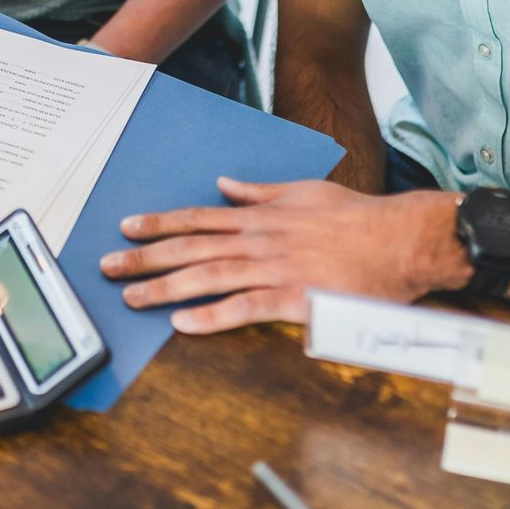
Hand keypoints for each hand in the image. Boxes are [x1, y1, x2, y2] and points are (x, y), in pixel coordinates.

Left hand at [98, 178, 467, 332]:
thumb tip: (226, 184)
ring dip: (165, 288)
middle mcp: (259, 241)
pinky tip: (184, 324)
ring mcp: (275, 269)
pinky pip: (246, 308)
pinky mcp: (295, 299)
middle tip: (107, 267)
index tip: (127, 227)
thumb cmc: (358, 217)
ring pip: (208, 277)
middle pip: (191, 247)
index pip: (197, 218)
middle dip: (145, 258)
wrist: (402, 239)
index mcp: (260, 217)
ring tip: (132, 298)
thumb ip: (261, 192)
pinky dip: (213, 316)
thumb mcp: (303, 192)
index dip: (159, 223)